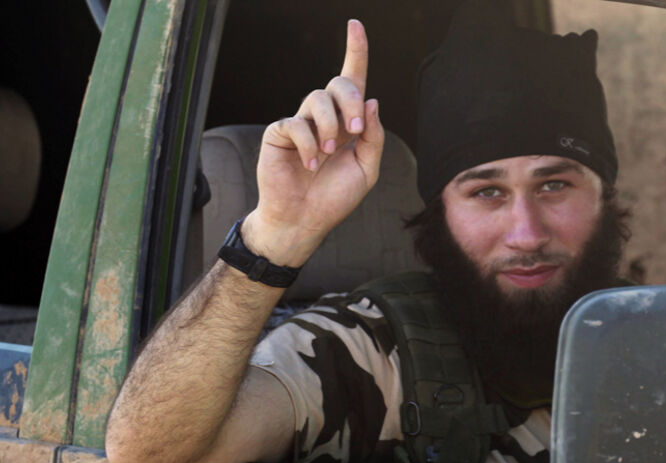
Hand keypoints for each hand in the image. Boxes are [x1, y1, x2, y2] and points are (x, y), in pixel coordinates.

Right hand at [245, 20, 383, 266]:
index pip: (353, 79)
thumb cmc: (334, 197)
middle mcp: (323, 117)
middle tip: (354, 131)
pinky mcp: (278, 133)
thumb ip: (373, 136)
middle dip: (351, 102)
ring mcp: (300, 123)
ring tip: (328, 154)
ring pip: (317, 98)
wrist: (305, 220)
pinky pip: (295, 123)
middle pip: (339, 83)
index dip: (355, 51)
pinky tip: (310, 163)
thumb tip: (372, 99)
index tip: (355, 25)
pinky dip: (308, 144)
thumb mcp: (367, 169)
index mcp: (347, 122)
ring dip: (330, 126)